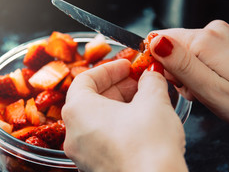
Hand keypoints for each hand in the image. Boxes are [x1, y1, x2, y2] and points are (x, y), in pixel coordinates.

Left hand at [62, 59, 187, 171]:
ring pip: (98, 120)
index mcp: (78, 111)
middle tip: (139, 82)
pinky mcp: (96, 168)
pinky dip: (118, 126)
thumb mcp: (154, 102)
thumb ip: (151, 81)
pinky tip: (141, 125)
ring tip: (145, 101)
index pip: (85, 79)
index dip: (109, 69)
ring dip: (120, 106)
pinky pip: (103, 138)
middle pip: (91, 99)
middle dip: (118, 87)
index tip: (127, 66)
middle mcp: (74, 134)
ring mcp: (83, 154)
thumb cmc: (148, 146)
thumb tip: (151, 74)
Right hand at [148, 20, 228, 131]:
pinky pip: (198, 51)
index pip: (157, 42)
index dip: (159, 65)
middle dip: (176, 71)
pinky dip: (200, 68)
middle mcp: (211, 30)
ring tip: (208, 88)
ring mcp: (220, 33)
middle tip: (196, 90)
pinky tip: (215, 80)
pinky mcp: (226, 39)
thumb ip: (181, 65)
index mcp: (203, 41)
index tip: (176, 83)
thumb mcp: (212, 91)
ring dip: (188, 72)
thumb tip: (155, 41)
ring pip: (184, 50)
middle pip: (171, 46)